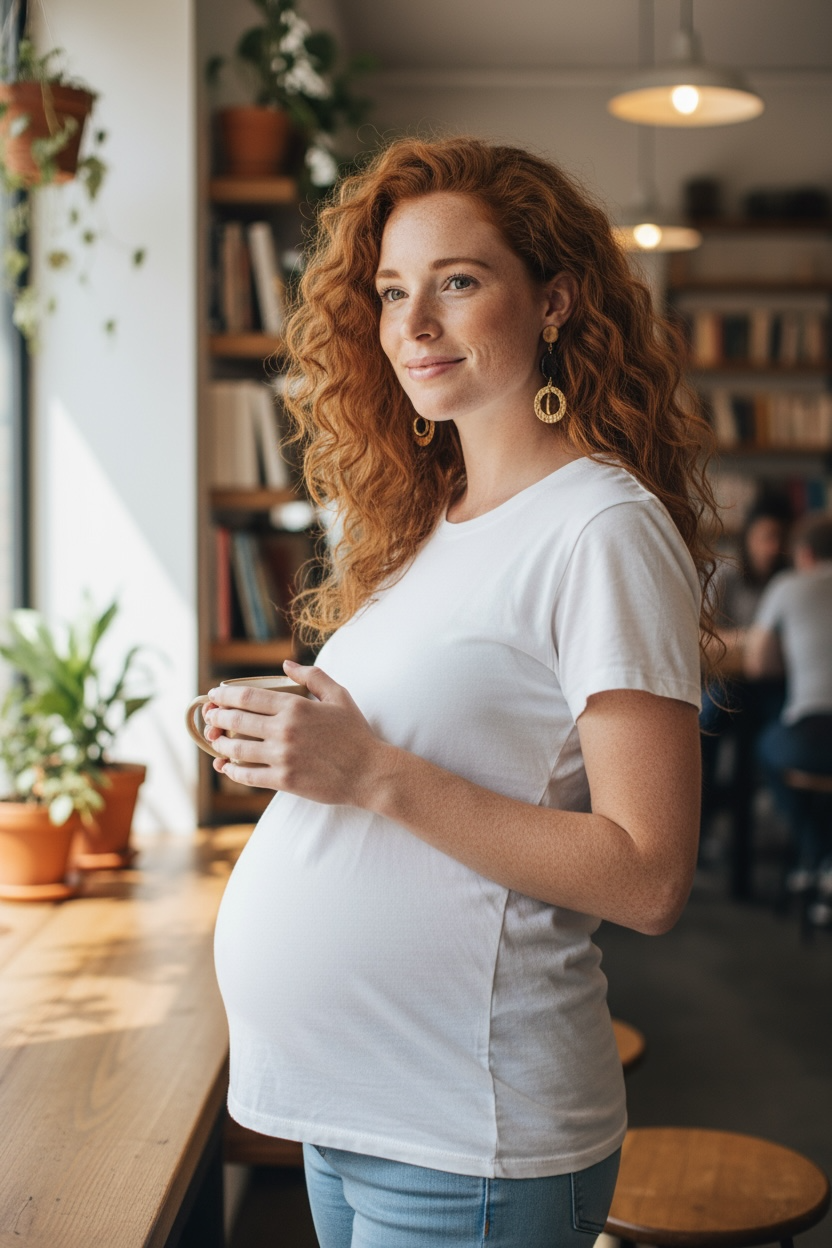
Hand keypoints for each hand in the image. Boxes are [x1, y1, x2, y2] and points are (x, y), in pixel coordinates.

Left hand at [204, 661, 394, 806]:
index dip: (224, 695)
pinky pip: (248, 775)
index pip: (247, 697)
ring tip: (215, 740)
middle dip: (216, 716)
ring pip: (237, 748)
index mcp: (295, 707)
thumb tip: (286, 666)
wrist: (369, 772)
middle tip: (209, 716)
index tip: (214, 695)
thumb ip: (312, 676)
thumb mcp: (339, 696)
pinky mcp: (284, 780)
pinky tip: (226, 766)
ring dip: (220, 743)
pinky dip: (232, 770)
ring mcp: (283, 757)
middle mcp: (285, 730)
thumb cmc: (355, 733)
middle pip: (236, 720)